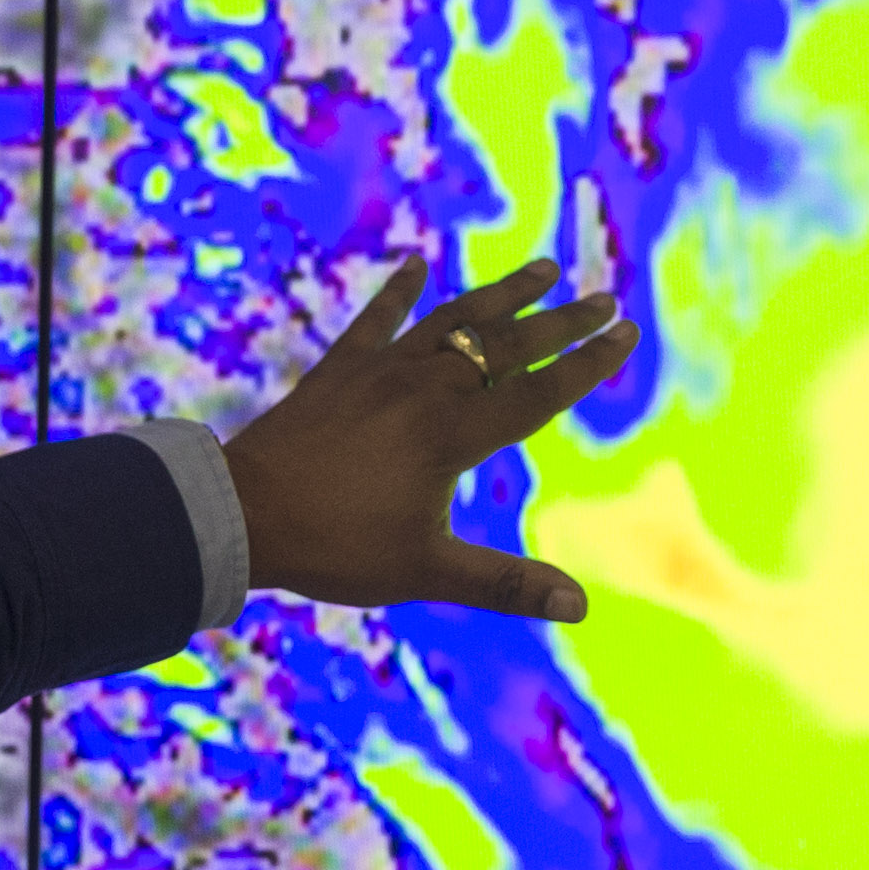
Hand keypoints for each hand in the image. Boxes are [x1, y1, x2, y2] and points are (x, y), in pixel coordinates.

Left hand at [220, 254, 636, 622]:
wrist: (241, 513)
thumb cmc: (333, 546)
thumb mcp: (425, 571)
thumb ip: (506, 584)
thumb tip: (580, 606)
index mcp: (452, 434)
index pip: (538, 392)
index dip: (587, 363)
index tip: (627, 333)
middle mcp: (423, 389)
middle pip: (507, 345)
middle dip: (562, 322)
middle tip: (605, 299)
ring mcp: (380, 372)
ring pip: (454, 320)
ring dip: (503, 295)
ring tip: (543, 269)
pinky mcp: (340, 370)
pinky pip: (378, 319)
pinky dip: (401, 290)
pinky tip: (417, 262)